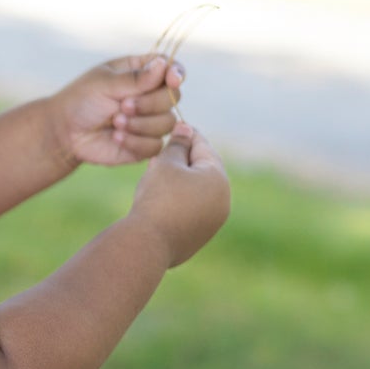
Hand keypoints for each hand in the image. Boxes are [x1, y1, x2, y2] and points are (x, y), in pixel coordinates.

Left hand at [47, 55, 184, 168]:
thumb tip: (163, 65)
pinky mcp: (145, 144)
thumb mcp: (104, 83)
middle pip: (173, 97)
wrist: (66, 132)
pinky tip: (115, 137)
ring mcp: (150, 120)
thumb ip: (135, 78)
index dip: (176, 74)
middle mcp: (150, 95)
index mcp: (142, 72)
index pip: (171, 68)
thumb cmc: (81, 100)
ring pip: (167, 123)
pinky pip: (155, 145)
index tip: (172, 80)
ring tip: (114, 122)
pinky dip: (134, 142)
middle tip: (122, 106)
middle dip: (148, 104)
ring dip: (140, 124)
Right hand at [130, 122, 230, 266]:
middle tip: (165, 149)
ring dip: (180, 180)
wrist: (147, 244)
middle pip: (204, 170)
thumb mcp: (166, 164)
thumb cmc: (157, 198)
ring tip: (158, 172)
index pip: (204, 147)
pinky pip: (191, 211)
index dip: (188, 134)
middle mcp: (223, 201)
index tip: (177, 124)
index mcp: (218, 179)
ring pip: (197, 192)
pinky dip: (179, 200)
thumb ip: (177, 145)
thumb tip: (186, 129)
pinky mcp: (199, 237)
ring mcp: (213, 222)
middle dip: (184, 158)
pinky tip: (160, 197)